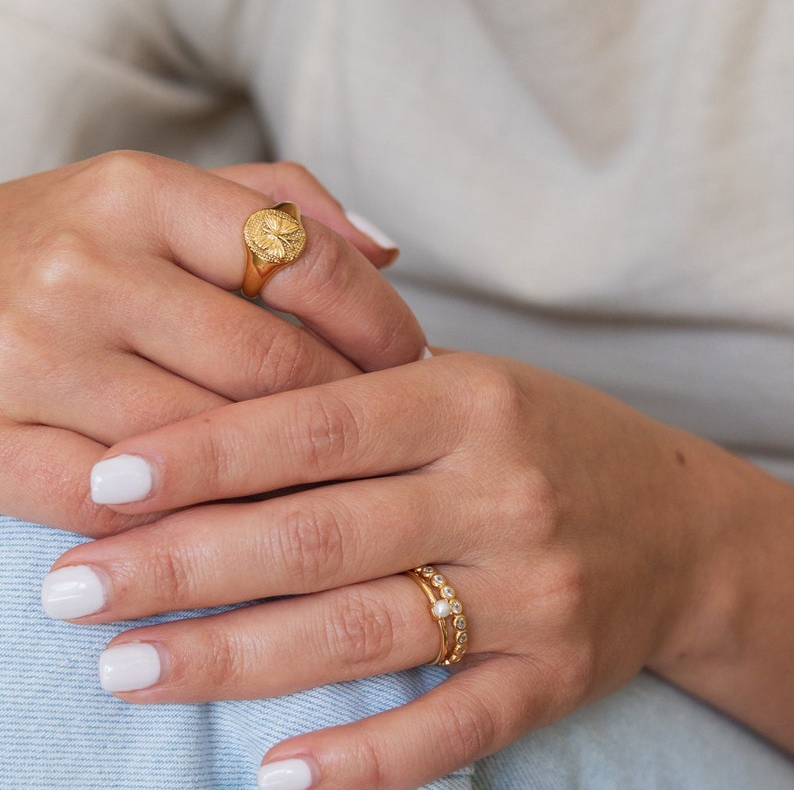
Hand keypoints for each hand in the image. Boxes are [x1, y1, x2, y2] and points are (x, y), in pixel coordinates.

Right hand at [0, 151, 424, 534]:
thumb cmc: (77, 244)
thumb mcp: (167, 196)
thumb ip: (281, 206)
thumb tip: (388, 255)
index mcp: (141, 195)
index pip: (306, 263)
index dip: (381, 323)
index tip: (413, 359)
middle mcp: (85, 270)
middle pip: (272, 365)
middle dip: (348, 409)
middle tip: (384, 430)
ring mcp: (31, 360)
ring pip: (209, 444)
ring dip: (285, 473)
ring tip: (331, 478)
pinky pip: (121, 504)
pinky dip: (190, 518)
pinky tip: (235, 514)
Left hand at [46, 351, 786, 787]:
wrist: (679, 521)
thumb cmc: (547, 438)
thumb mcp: (468, 386)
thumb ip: (360, 404)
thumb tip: (220, 438)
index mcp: (470, 402)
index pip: (316, 426)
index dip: (207, 454)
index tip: (107, 483)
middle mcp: (500, 494)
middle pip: (320, 536)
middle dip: (185, 564)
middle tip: (74, 587)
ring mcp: (532, 592)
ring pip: (363, 634)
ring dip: (237, 659)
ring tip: (130, 667)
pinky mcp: (554, 676)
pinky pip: (448, 727)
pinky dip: (361, 758)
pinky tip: (276, 774)